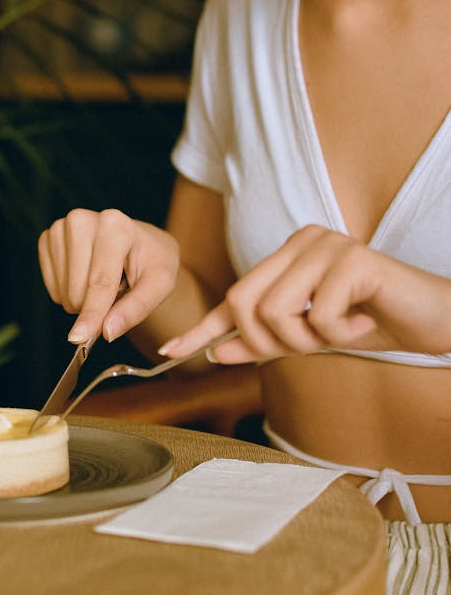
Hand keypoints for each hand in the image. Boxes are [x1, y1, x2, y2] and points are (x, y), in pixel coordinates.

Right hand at [38, 208, 179, 343]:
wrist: (139, 245)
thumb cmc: (151, 263)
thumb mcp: (160, 285)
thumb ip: (136, 309)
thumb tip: (107, 331)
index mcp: (115, 225)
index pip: (100, 281)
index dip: (92, 313)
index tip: (80, 339)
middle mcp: (82, 220)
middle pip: (77, 290)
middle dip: (95, 306)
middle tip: (117, 290)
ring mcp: (60, 228)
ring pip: (62, 291)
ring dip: (83, 299)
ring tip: (104, 280)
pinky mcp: (47, 238)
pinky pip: (51, 286)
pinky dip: (68, 292)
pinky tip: (85, 277)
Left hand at [158, 225, 450, 362]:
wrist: (432, 321)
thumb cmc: (371, 323)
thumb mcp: (310, 339)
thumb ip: (266, 342)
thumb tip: (216, 352)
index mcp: (287, 257)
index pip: (233, 296)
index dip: (202, 327)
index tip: (170, 351)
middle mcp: (301, 242)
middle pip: (243, 302)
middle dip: (268, 341)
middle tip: (310, 345)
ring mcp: (326, 245)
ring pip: (276, 311)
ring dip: (309, 340)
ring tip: (344, 331)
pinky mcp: (354, 258)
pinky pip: (319, 315)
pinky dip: (340, 334)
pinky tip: (364, 324)